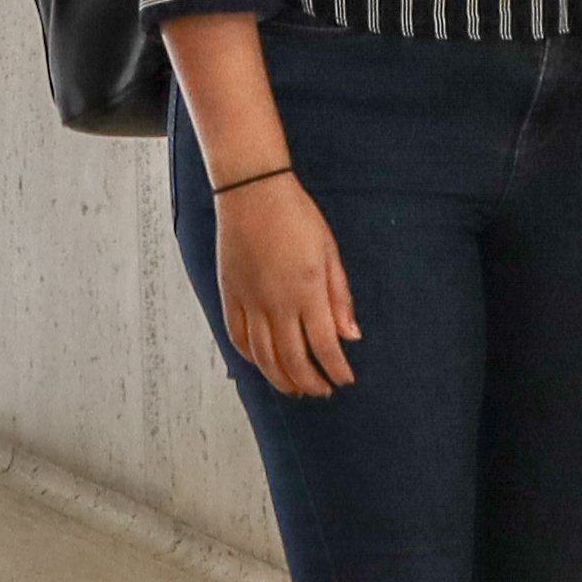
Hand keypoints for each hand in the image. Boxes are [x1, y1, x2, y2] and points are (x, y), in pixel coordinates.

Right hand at [210, 170, 358, 396]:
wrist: (252, 192)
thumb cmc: (296, 216)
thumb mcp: (329, 252)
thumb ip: (339, 297)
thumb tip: (350, 336)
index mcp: (306, 291)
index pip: (324, 346)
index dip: (336, 369)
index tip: (344, 379)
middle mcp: (276, 304)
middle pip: (293, 360)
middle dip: (311, 382)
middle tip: (323, 390)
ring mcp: (249, 302)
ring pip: (263, 357)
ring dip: (281, 379)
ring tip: (296, 388)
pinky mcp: (231, 296)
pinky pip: (238, 338)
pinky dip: (252, 359)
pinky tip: (264, 364)